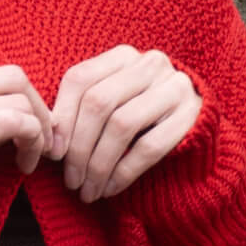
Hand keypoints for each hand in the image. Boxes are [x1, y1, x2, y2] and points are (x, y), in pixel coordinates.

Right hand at [0, 63, 54, 178]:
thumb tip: (10, 98)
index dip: (19, 96)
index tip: (32, 122)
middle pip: (10, 77)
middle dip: (39, 106)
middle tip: (47, 137)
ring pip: (16, 100)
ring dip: (39, 130)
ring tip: (35, 155)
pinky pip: (12, 123)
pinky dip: (31, 140)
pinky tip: (25, 164)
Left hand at [49, 45, 202, 202]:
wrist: (195, 131)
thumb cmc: (140, 120)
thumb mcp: (109, 107)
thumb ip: (79, 113)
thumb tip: (50, 144)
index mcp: (123, 55)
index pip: (80, 79)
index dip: (62, 118)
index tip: (52, 154)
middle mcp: (151, 64)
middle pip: (99, 103)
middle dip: (79, 148)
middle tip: (70, 180)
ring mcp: (175, 87)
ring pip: (122, 125)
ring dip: (99, 164)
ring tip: (88, 190)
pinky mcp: (192, 115)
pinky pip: (149, 147)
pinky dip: (124, 172)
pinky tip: (110, 189)